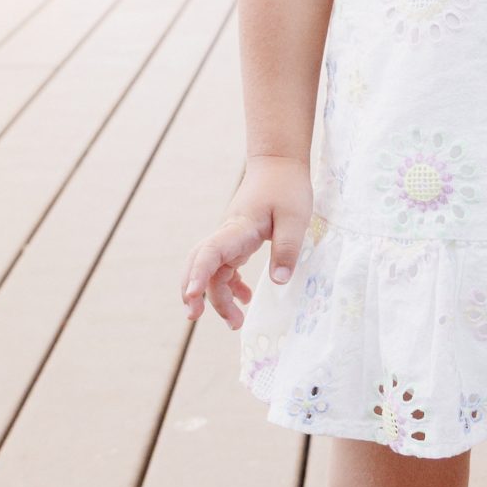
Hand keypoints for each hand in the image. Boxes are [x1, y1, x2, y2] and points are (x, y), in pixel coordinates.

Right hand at [180, 155, 312, 328]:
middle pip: (203, 266)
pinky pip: (224, 268)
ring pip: (212, 271)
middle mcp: (228, 235)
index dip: (198, 276)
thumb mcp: (295, 218)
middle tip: (197, 317)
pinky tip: (244, 298)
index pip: (210, 253)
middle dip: (196, 293)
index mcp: (238, 228)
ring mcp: (230, 239)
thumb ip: (287, 249)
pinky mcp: (237, 242)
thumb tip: (279, 282)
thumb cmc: (287, 187)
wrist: (279, 165)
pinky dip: (229, 286)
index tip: (191, 297)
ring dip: (216, 296)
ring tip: (235, 322)